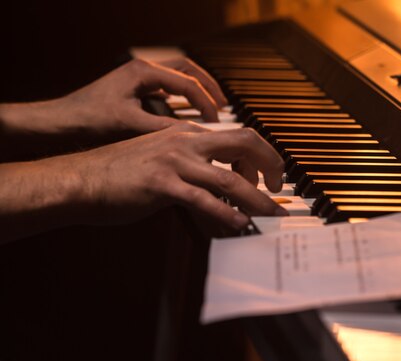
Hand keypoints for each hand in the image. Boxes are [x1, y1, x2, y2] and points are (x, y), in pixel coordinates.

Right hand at [0, 122, 287, 243]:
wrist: (81, 179)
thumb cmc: (119, 173)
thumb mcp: (160, 157)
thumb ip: (192, 165)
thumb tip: (219, 182)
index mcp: (186, 133)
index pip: (239, 135)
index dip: (260, 156)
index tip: (265, 178)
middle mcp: (185, 142)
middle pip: (244, 144)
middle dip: (270, 166)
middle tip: (279, 190)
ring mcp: (174, 162)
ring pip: (229, 179)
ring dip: (256, 199)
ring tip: (271, 214)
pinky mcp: (162, 185)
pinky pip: (203, 200)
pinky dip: (226, 214)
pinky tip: (238, 224)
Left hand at [65, 58, 227, 134]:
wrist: (59, 122)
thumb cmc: (89, 121)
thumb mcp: (131, 126)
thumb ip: (165, 128)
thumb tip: (197, 135)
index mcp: (143, 72)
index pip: (188, 83)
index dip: (207, 102)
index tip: (218, 120)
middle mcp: (142, 68)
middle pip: (187, 69)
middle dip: (208, 86)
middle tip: (224, 104)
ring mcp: (137, 76)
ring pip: (178, 74)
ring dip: (197, 88)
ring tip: (212, 105)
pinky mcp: (133, 86)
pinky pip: (167, 84)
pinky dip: (183, 94)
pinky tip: (189, 110)